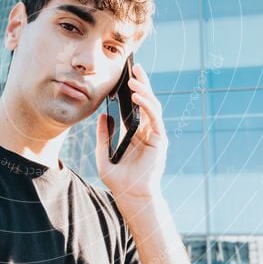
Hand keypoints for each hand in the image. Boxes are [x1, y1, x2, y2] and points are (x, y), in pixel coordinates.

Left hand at [95, 62, 167, 210]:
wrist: (130, 195)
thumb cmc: (118, 179)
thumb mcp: (103, 154)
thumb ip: (103, 136)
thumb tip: (102, 116)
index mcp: (135, 133)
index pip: (135, 107)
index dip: (132, 91)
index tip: (125, 75)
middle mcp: (147, 131)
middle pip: (146, 102)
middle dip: (142, 84)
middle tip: (134, 68)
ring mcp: (155, 135)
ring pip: (152, 107)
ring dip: (144, 92)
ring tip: (133, 81)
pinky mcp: (160, 140)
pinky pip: (155, 118)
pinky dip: (147, 106)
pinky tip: (137, 98)